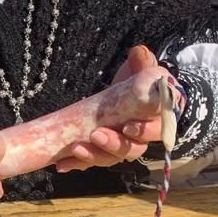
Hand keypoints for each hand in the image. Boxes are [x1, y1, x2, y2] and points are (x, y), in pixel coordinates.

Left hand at [55, 47, 163, 172]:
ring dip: (93, 155)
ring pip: (110, 158)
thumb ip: (142, 63)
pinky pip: (90, 162)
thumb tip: (139, 52)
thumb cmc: (138, 85)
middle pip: (132, 149)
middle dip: (114, 144)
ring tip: (76, 148)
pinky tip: (60, 165)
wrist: (122, 96)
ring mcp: (119, 148)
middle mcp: (139, 139)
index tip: (129, 127)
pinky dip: (76, 164)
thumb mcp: (140, 70)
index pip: (157, 131)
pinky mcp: (101, 152)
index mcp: (155, 120)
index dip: (145, 132)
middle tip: (96, 135)